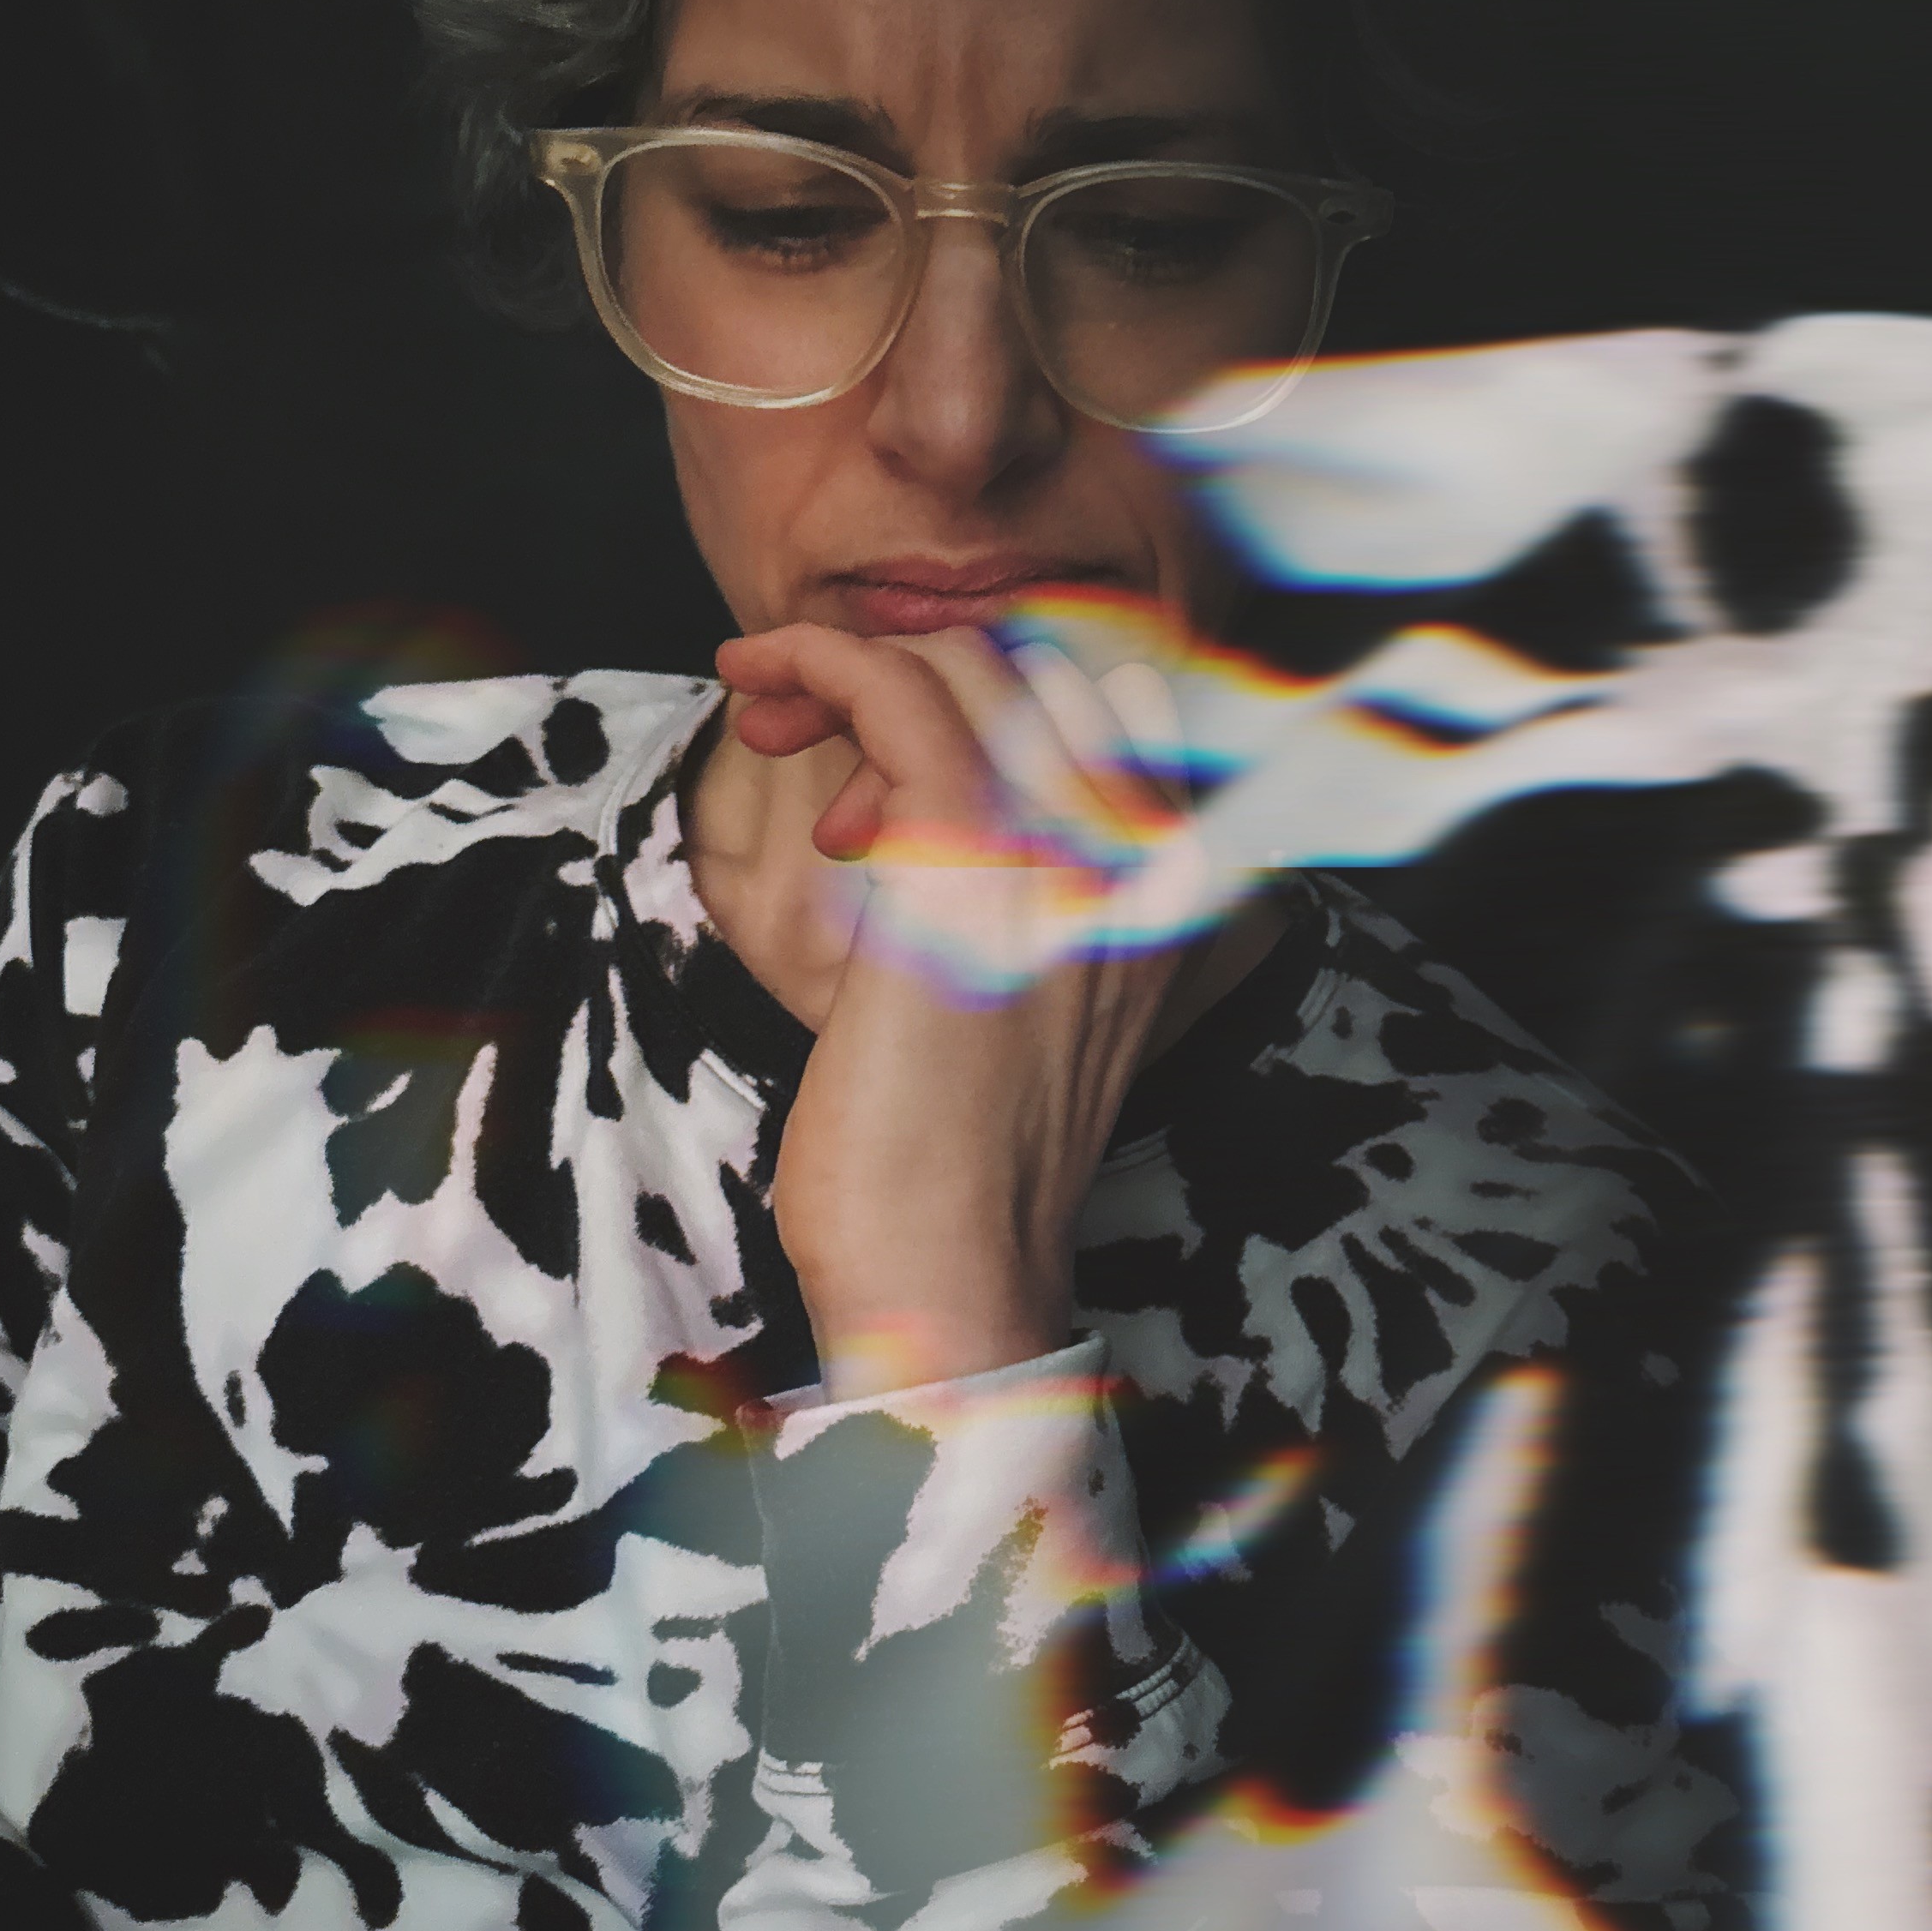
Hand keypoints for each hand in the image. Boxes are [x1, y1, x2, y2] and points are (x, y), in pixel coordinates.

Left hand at [716, 617, 1196, 1396]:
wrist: (948, 1275)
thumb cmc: (960, 1156)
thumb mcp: (1026, 1002)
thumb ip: (1023, 893)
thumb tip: (931, 796)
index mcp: (1169, 892)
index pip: (1114, 698)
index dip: (995, 676)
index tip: (892, 720)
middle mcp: (1137, 861)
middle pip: (1038, 664)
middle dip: (912, 655)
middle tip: (805, 706)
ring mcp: (1057, 864)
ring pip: (967, 667)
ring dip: (846, 657)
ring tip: (768, 706)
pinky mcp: (960, 879)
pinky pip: (903, 701)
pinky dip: (821, 662)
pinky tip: (763, 685)